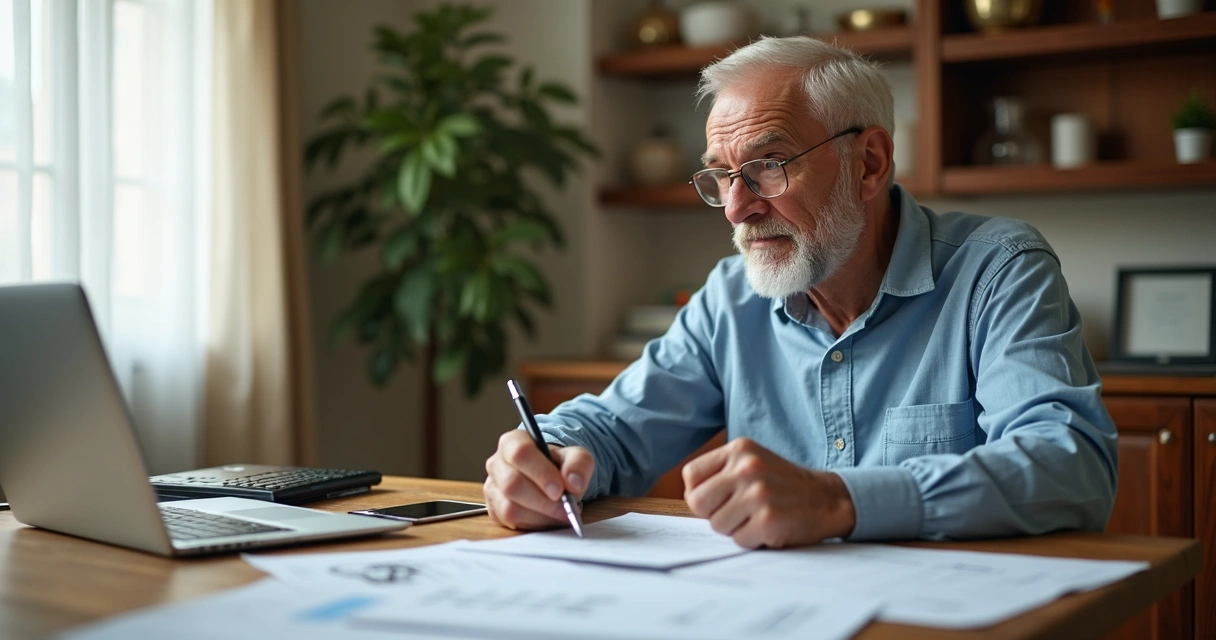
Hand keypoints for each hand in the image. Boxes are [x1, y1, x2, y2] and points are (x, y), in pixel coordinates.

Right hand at [483, 430, 594, 530]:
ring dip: (541, 515)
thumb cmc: (557, 465)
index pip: (520, 453)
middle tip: (565, 508)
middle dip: (543, 501)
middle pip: (512, 484)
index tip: (560, 490)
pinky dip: (535, 524)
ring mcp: (492, 488)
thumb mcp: (574, 457)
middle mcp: (497, 463)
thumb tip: (575, 484)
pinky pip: (512, 522)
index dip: (541, 473)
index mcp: (513, 442)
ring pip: (510, 507)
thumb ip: (579, 464)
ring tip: (561, 513)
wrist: (548, 479)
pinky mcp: (494, 510)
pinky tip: (549, 518)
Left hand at [682, 437, 855, 547]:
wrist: (827, 499)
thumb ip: (721, 473)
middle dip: (714, 514)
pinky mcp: (768, 520)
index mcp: (740, 450)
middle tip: (738, 512)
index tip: (720, 498)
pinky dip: (752, 540)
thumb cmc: (782, 485)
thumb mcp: (752, 462)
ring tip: (757, 517)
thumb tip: (691, 498)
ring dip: (735, 528)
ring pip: (717, 525)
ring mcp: (758, 494)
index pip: (691, 475)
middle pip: (698, 503)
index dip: (700, 493)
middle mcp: (747, 468)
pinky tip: (769, 527)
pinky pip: (739, 540)